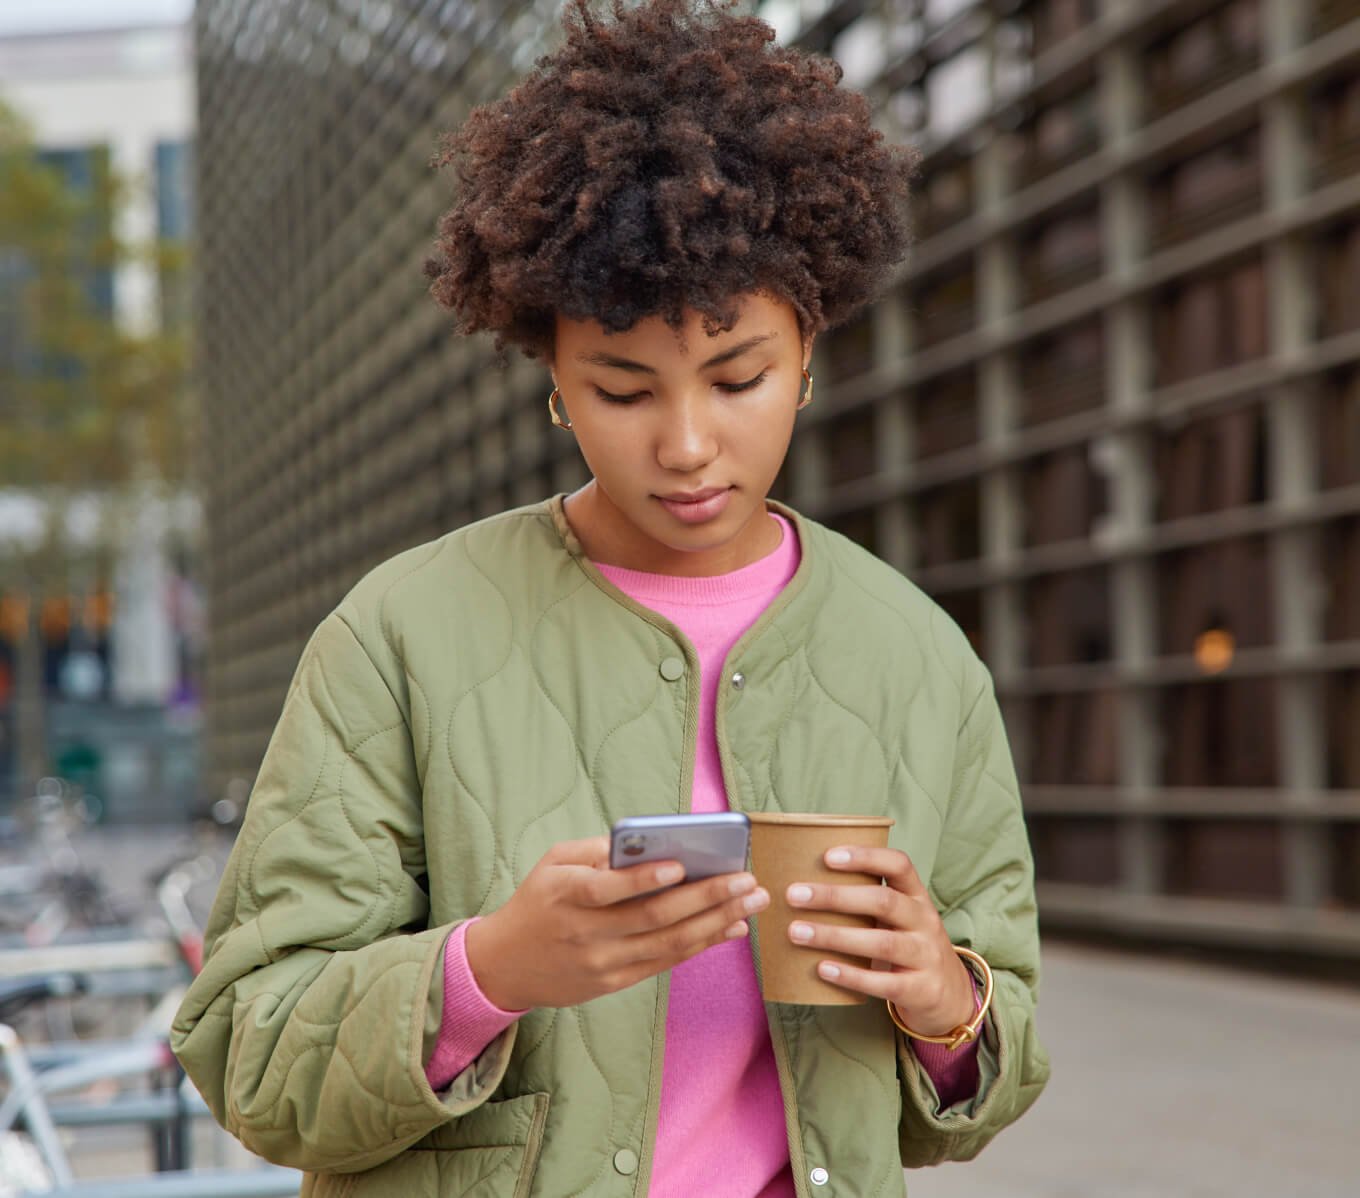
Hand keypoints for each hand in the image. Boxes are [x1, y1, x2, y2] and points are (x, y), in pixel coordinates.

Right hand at [464, 836, 769, 1009]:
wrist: (505, 965)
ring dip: (717, 922)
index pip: (607, 889)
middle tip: (748, 880)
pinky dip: (701, 944)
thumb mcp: (553, 863)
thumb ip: (597, 851)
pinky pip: (665, 962)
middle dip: (707, 898)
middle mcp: (585, 932)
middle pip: (653, 918)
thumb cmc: (538, 900)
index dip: (645, 879)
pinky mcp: (612, 983)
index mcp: (566, 894)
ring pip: (668, 944)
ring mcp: (601, 963)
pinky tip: (730, 927)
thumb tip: (653, 842)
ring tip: (752, 902)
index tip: (682, 865)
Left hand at [784, 846, 973, 1036]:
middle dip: (835, 896)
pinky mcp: (920, 989)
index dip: (866, 857)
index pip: (899, 865)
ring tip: (797, 932)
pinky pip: (884, 982)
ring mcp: (926, 956)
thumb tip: (803, 886)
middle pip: (883, 901)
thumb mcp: (899, 917)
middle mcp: (925, 921)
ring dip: (834, 936)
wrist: (950, 995)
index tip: (828, 856)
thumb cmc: (907, 944)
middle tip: (794, 895)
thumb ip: (865, 901)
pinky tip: (822, 969)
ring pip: (881, 942)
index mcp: (916, 896)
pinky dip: (851, 975)